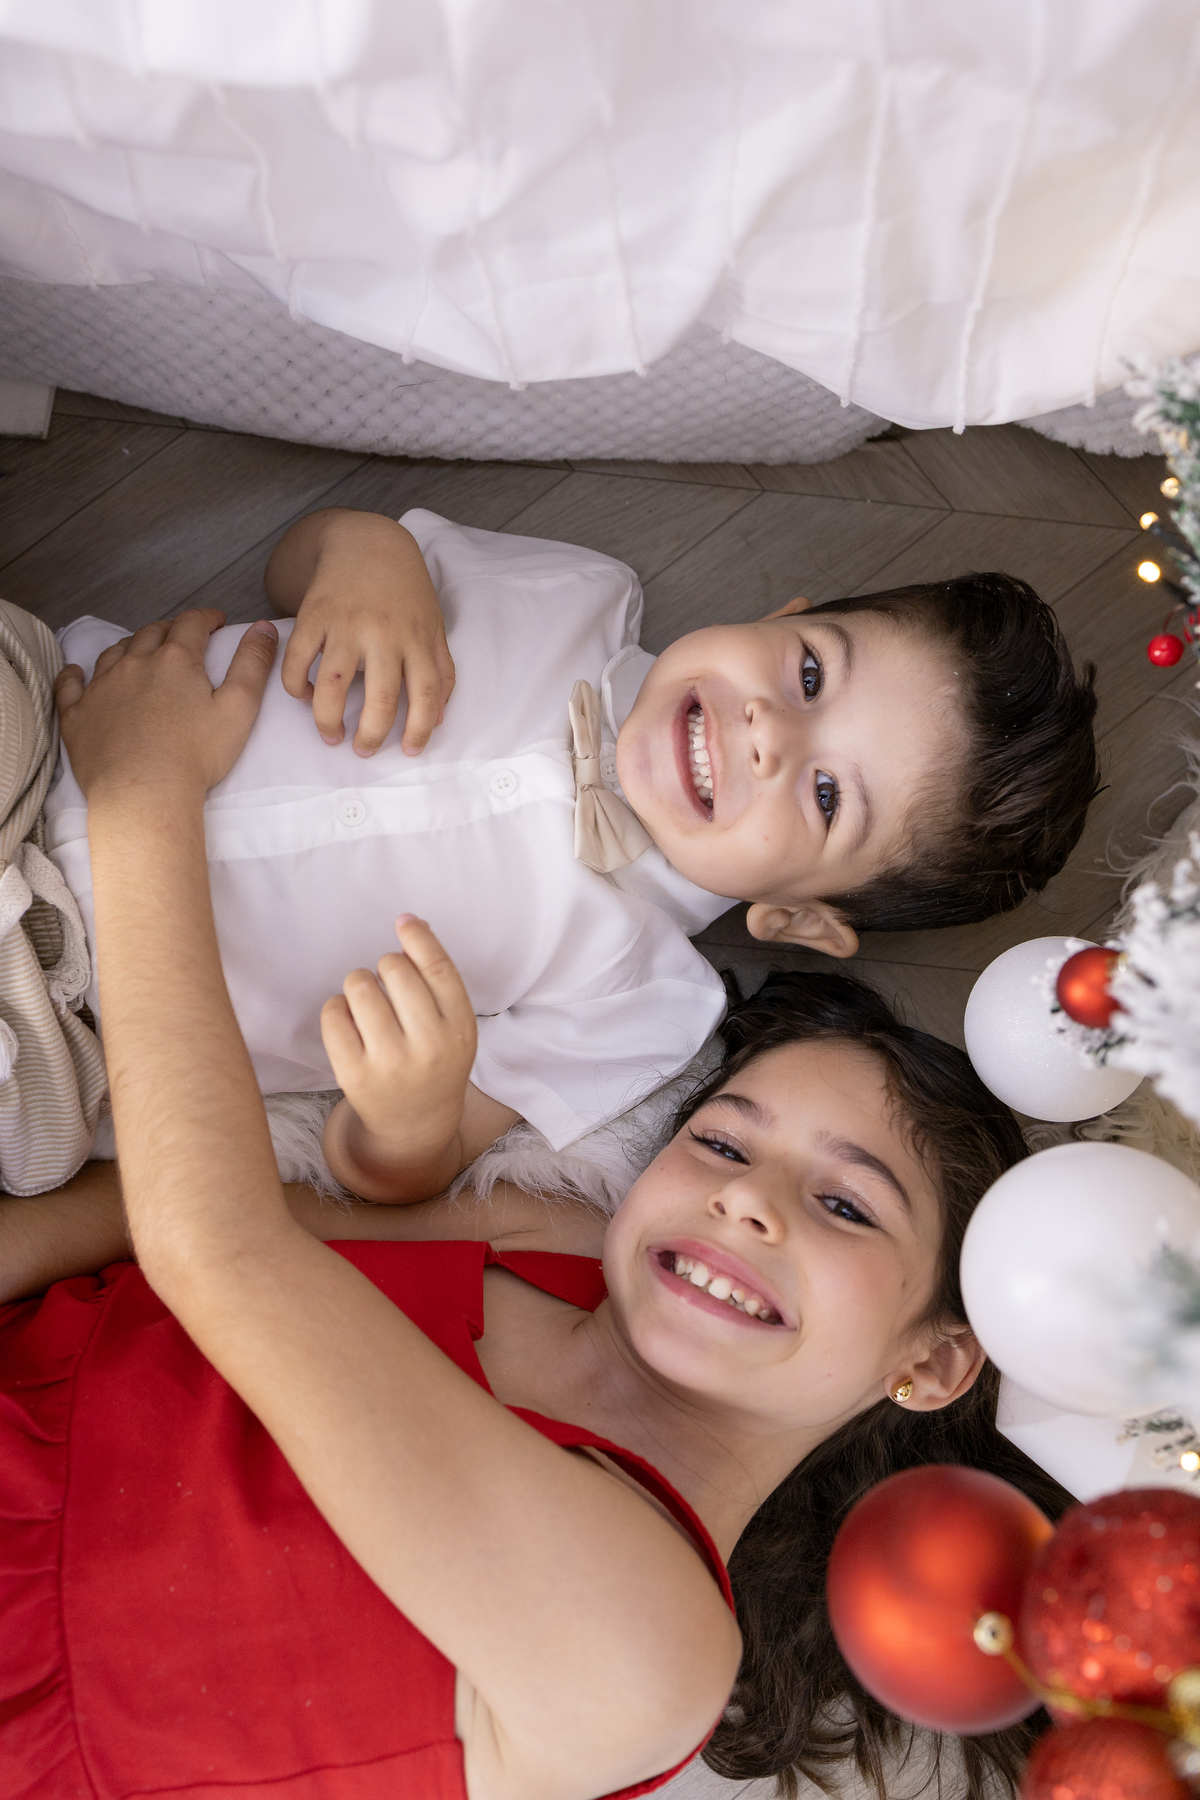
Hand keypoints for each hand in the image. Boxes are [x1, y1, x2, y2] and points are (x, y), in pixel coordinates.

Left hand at [55, 611, 278, 802]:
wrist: (144, 793)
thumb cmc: (196, 755)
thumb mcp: (240, 708)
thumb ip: (253, 663)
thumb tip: (264, 628)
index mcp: (176, 660)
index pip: (192, 624)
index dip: (206, 618)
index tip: (216, 621)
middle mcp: (134, 664)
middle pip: (151, 633)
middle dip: (170, 630)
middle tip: (182, 637)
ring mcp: (101, 688)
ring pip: (115, 653)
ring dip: (130, 647)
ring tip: (141, 653)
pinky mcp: (77, 715)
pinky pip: (69, 685)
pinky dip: (74, 675)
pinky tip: (77, 673)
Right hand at [277, 515, 454, 757]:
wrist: (366, 540)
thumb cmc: (405, 591)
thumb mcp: (434, 625)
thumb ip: (442, 670)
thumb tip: (437, 719)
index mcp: (417, 639)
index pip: (427, 695)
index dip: (421, 729)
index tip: (410, 751)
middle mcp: (384, 633)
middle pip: (381, 699)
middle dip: (371, 736)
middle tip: (363, 751)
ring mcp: (347, 624)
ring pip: (335, 686)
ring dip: (328, 720)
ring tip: (330, 735)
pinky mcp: (314, 614)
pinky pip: (298, 659)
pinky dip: (296, 685)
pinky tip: (304, 695)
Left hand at [321, 917, 477, 1180]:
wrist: (415, 1124)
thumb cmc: (434, 1061)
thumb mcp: (453, 1024)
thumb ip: (437, 979)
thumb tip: (411, 922)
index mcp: (460, 1028)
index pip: (437, 968)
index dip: (418, 938)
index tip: (403, 922)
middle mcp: (429, 1046)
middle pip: (396, 970)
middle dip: (386, 966)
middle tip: (387, 982)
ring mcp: (391, 1062)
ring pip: (360, 986)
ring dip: (359, 982)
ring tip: (366, 1000)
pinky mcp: (355, 1075)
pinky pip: (333, 1014)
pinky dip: (336, 1007)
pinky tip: (349, 1020)